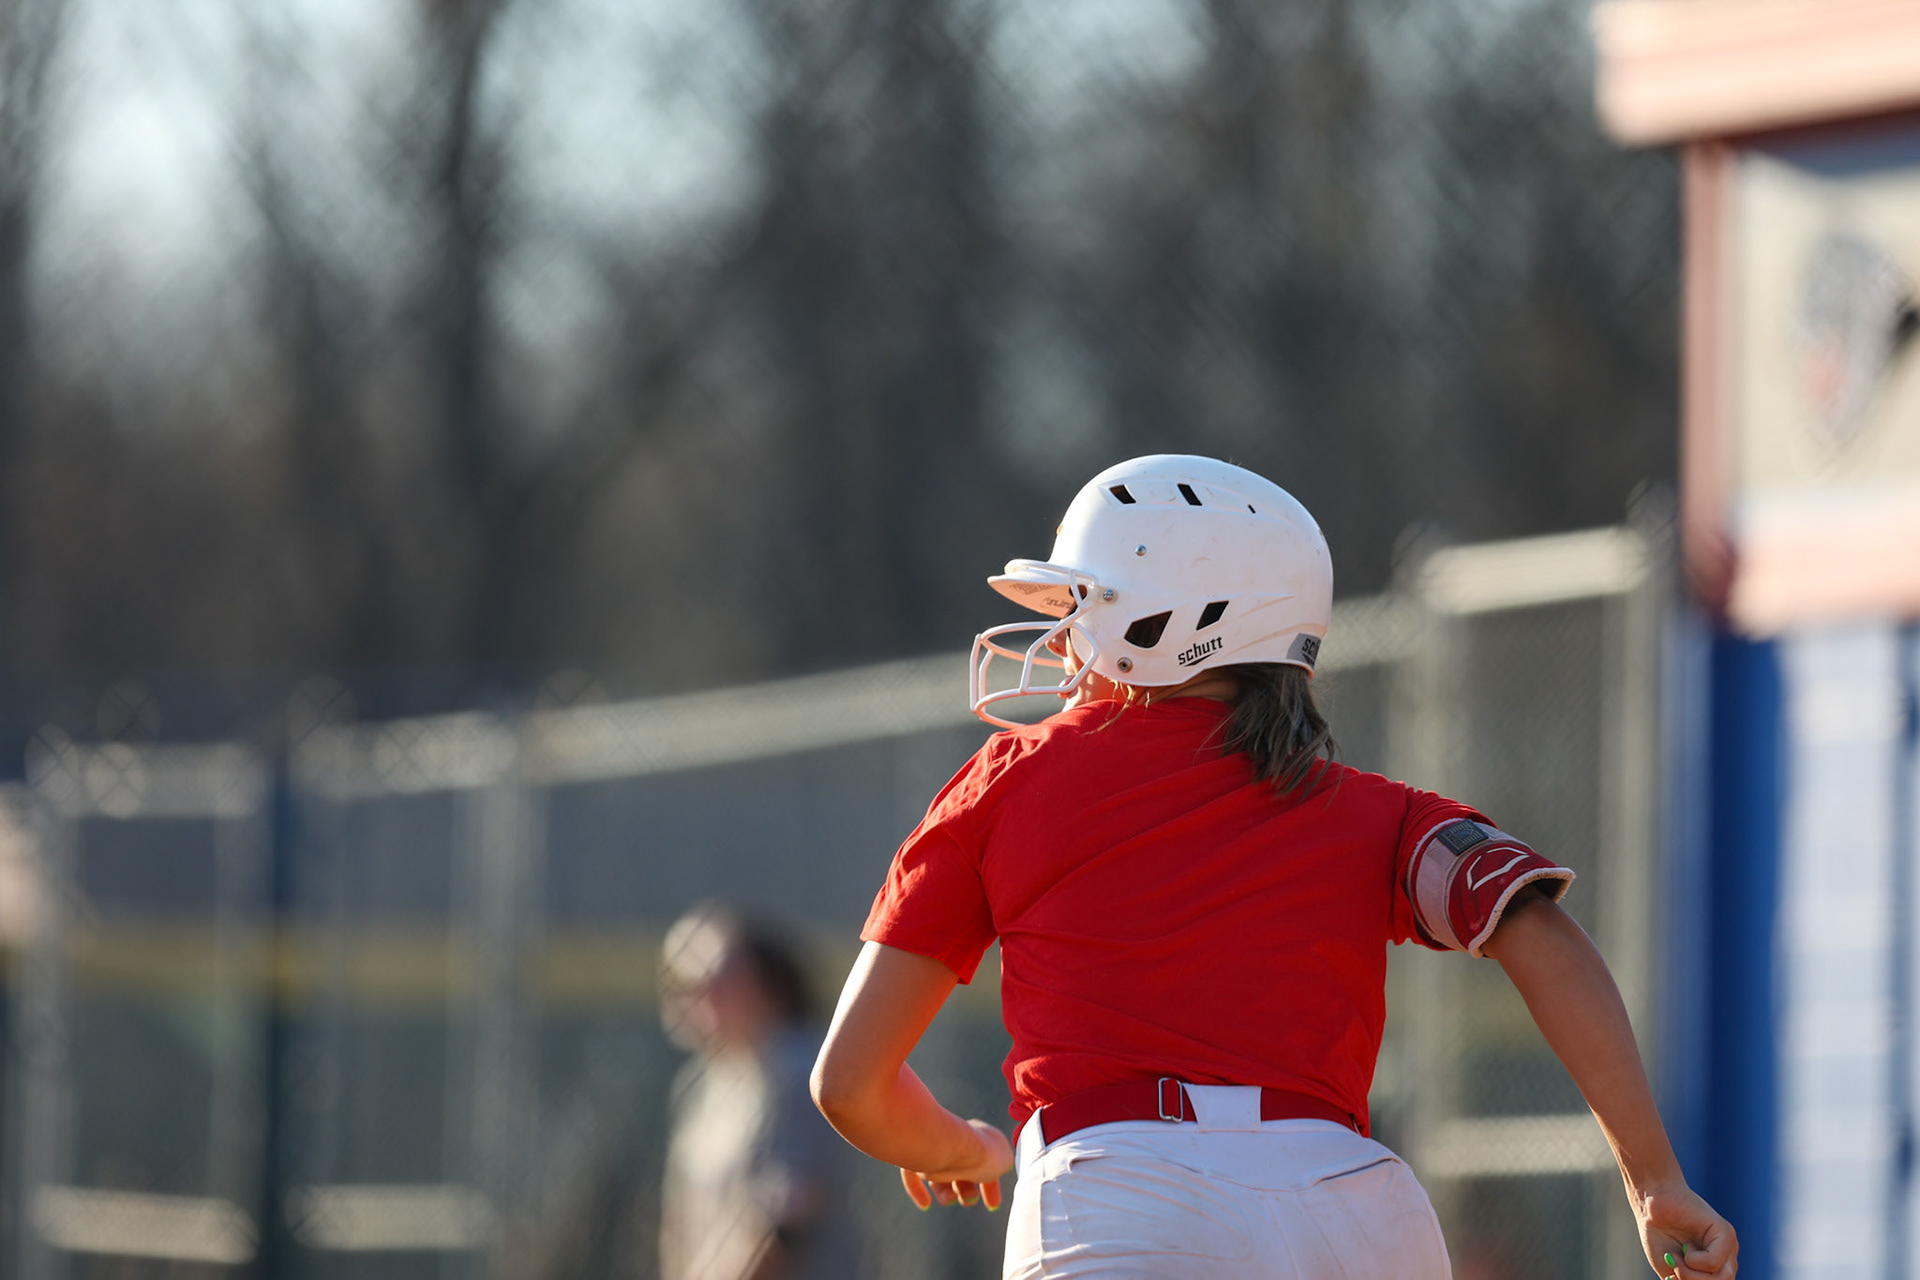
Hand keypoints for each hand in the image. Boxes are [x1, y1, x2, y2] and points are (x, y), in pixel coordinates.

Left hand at [898, 1119, 1013, 1211]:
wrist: (951, 1147)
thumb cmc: (980, 1153)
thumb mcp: (1003, 1158)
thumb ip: (1001, 1161)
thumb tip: (999, 1164)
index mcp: (975, 1136)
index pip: (984, 1161)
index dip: (990, 1184)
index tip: (992, 1205)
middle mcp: (952, 1140)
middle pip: (959, 1170)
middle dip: (966, 1190)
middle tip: (968, 1199)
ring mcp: (931, 1148)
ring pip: (937, 1175)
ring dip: (945, 1193)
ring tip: (951, 1198)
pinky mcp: (911, 1156)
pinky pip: (911, 1174)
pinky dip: (918, 1190)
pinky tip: (925, 1204)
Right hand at [1639, 1181, 1736, 1276]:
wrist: (1651, 1202)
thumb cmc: (1659, 1234)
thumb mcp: (1672, 1270)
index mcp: (1717, 1268)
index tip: (1672, 1276)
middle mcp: (1727, 1259)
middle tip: (1673, 1269)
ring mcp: (1728, 1246)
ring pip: (1721, 1278)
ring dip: (1691, 1274)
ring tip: (1676, 1259)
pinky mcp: (1725, 1233)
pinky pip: (1714, 1262)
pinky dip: (1693, 1260)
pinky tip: (1685, 1245)